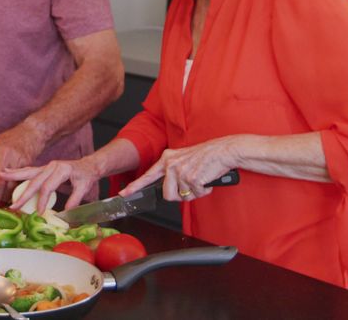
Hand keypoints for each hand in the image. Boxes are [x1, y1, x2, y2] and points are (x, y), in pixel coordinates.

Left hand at [0, 124, 45, 206]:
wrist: (30, 133)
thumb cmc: (9, 141)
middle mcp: (3, 154)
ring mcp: (16, 159)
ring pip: (11, 184)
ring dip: (7, 196)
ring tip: (4, 202)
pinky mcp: (27, 164)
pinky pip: (21, 182)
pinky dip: (17, 191)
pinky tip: (15, 195)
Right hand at [1, 156, 102, 213]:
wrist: (88, 165)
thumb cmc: (86, 176)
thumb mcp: (84, 187)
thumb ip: (75, 199)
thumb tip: (65, 213)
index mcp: (62, 170)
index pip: (48, 186)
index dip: (42, 200)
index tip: (39, 213)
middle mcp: (52, 166)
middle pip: (35, 180)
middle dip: (23, 194)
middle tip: (13, 205)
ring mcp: (47, 166)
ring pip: (28, 172)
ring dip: (14, 175)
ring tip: (1, 175)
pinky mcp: (43, 168)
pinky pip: (29, 170)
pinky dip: (18, 172)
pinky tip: (7, 172)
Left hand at [120, 135, 239, 201]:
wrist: (223, 150)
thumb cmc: (206, 156)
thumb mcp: (184, 160)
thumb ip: (173, 173)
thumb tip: (168, 190)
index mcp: (167, 159)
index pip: (148, 175)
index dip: (135, 186)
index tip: (124, 193)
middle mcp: (171, 164)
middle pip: (167, 194)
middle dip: (179, 196)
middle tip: (190, 186)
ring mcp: (181, 171)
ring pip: (182, 196)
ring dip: (194, 193)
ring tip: (201, 179)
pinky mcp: (192, 178)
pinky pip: (196, 195)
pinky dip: (204, 191)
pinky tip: (207, 179)